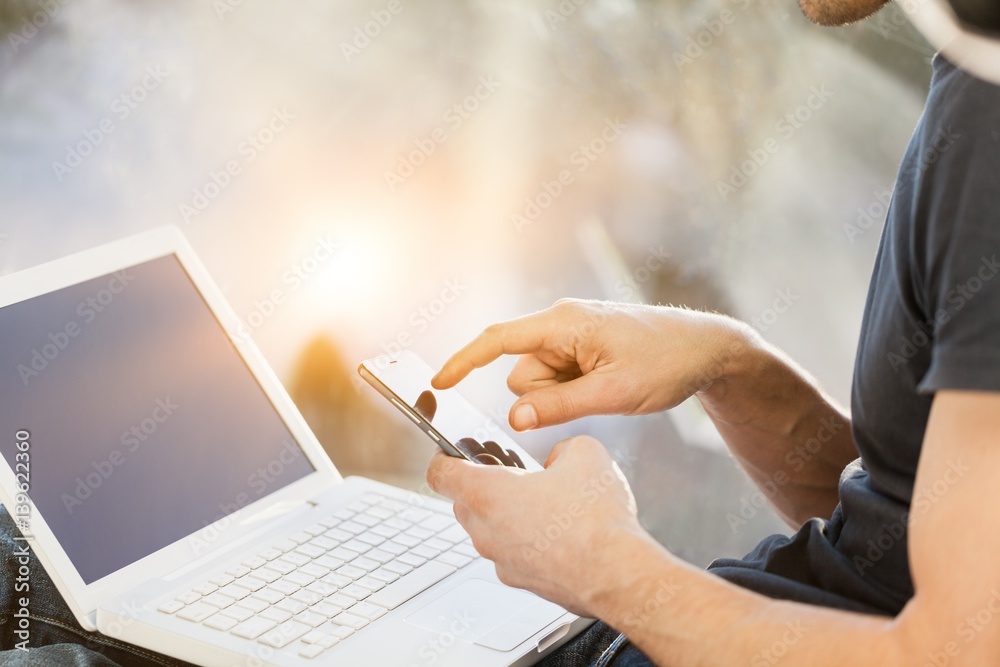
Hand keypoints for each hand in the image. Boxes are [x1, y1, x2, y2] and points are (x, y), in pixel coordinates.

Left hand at [426, 435, 645, 615]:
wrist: (617, 573)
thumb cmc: (595, 521)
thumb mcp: (583, 453)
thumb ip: (561, 447)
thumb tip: (561, 457)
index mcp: (488, 495)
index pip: (440, 474)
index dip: (444, 457)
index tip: (453, 452)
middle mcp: (486, 532)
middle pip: (463, 502)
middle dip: (483, 483)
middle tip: (509, 471)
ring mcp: (502, 561)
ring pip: (488, 529)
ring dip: (505, 513)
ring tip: (542, 500)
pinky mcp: (522, 581)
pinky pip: (512, 553)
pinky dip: (525, 540)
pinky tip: (558, 531)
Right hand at [432, 299, 750, 430]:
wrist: (707, 349)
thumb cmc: (666, 362)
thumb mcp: (613, 392)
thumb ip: (559, 406)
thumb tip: (516, 418)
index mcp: (563, 323)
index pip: (498, 340)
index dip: (464, 362)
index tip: (437, 383)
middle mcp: (561, 325)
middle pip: (521, 375)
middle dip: (544, 397)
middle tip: (594, 394)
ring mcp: (571, 337)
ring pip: (539, 383)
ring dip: (563, 397)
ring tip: (609, 387)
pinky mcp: (581, 349)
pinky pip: (558, 381)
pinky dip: (573, 392)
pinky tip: (609, 385)